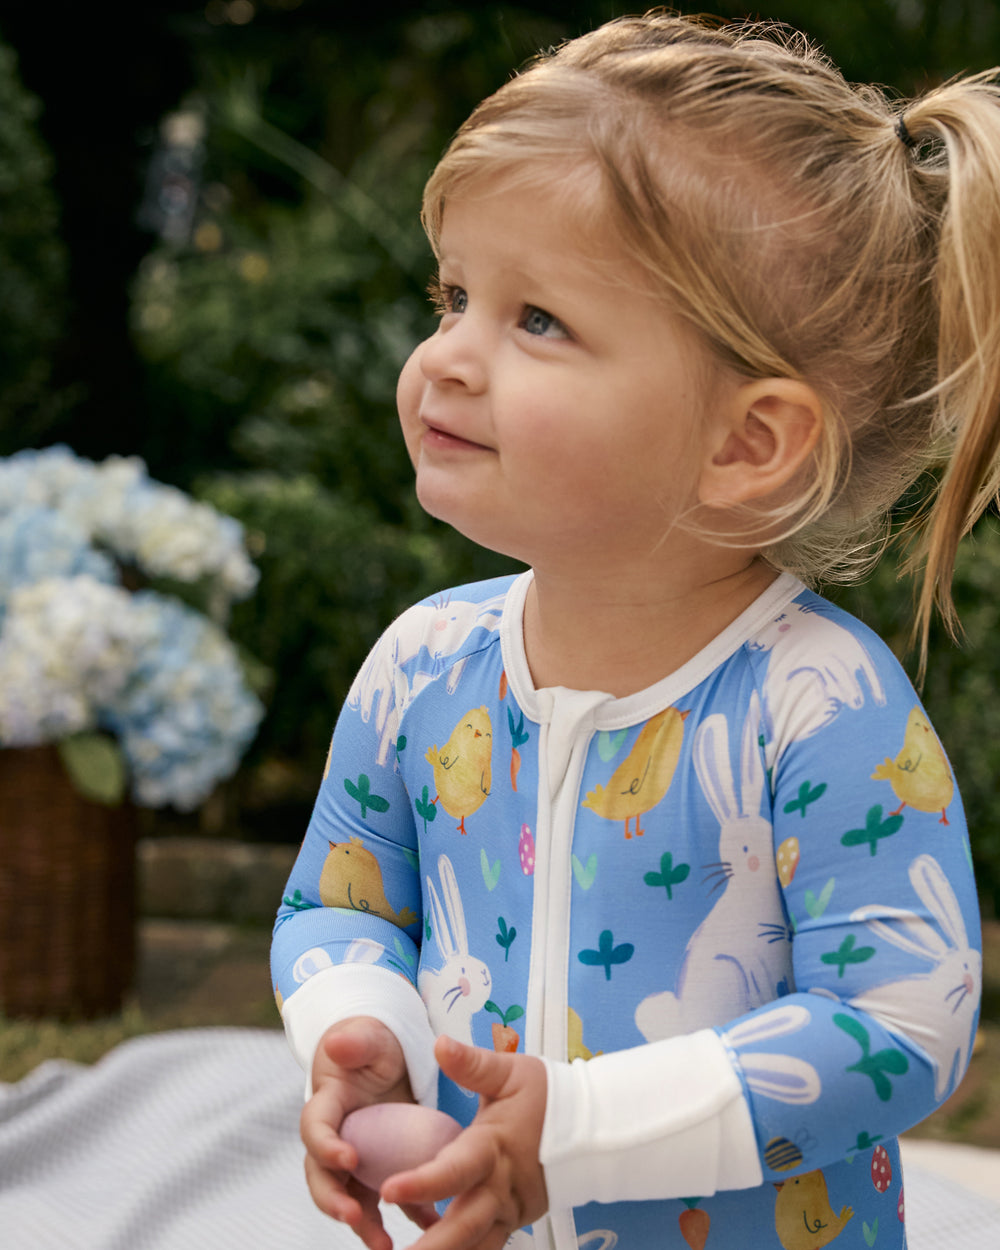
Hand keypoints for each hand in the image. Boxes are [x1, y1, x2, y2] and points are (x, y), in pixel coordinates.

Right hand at [301, 1016, 438, 1249]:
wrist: (386, 1058)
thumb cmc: (373, 1044)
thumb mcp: (368, 1037)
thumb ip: (355, 1041)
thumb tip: (337, 1043)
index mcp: (327, 1104)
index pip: (314, 1129)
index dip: (326, 1147)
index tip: (348, 1159)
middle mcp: (335, 1138)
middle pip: (323, 1177)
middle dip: (334, 1202)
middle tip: (354, 1218)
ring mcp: (356, 1158)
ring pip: (352, 1197)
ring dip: (365, 1224)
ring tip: (385, 1247)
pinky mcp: (381, 1169)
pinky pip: (389, 1197)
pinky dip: (407, 1214)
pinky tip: (430, 1227)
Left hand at [381, 1035, 548, 1249]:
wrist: (591, 1129)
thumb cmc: (549, 1098)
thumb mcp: (511, 1072)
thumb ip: (472, 1064)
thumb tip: (441, 1045)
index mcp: (494, 1147)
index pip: (455, 1169)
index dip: (423, 1181)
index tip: (388, 1190)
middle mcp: (501, 1186)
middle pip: (465, 1224)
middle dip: (431, 1246)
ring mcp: (509, 1210)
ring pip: (476, 1244)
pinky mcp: (513, 1221)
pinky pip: (487, 1247)